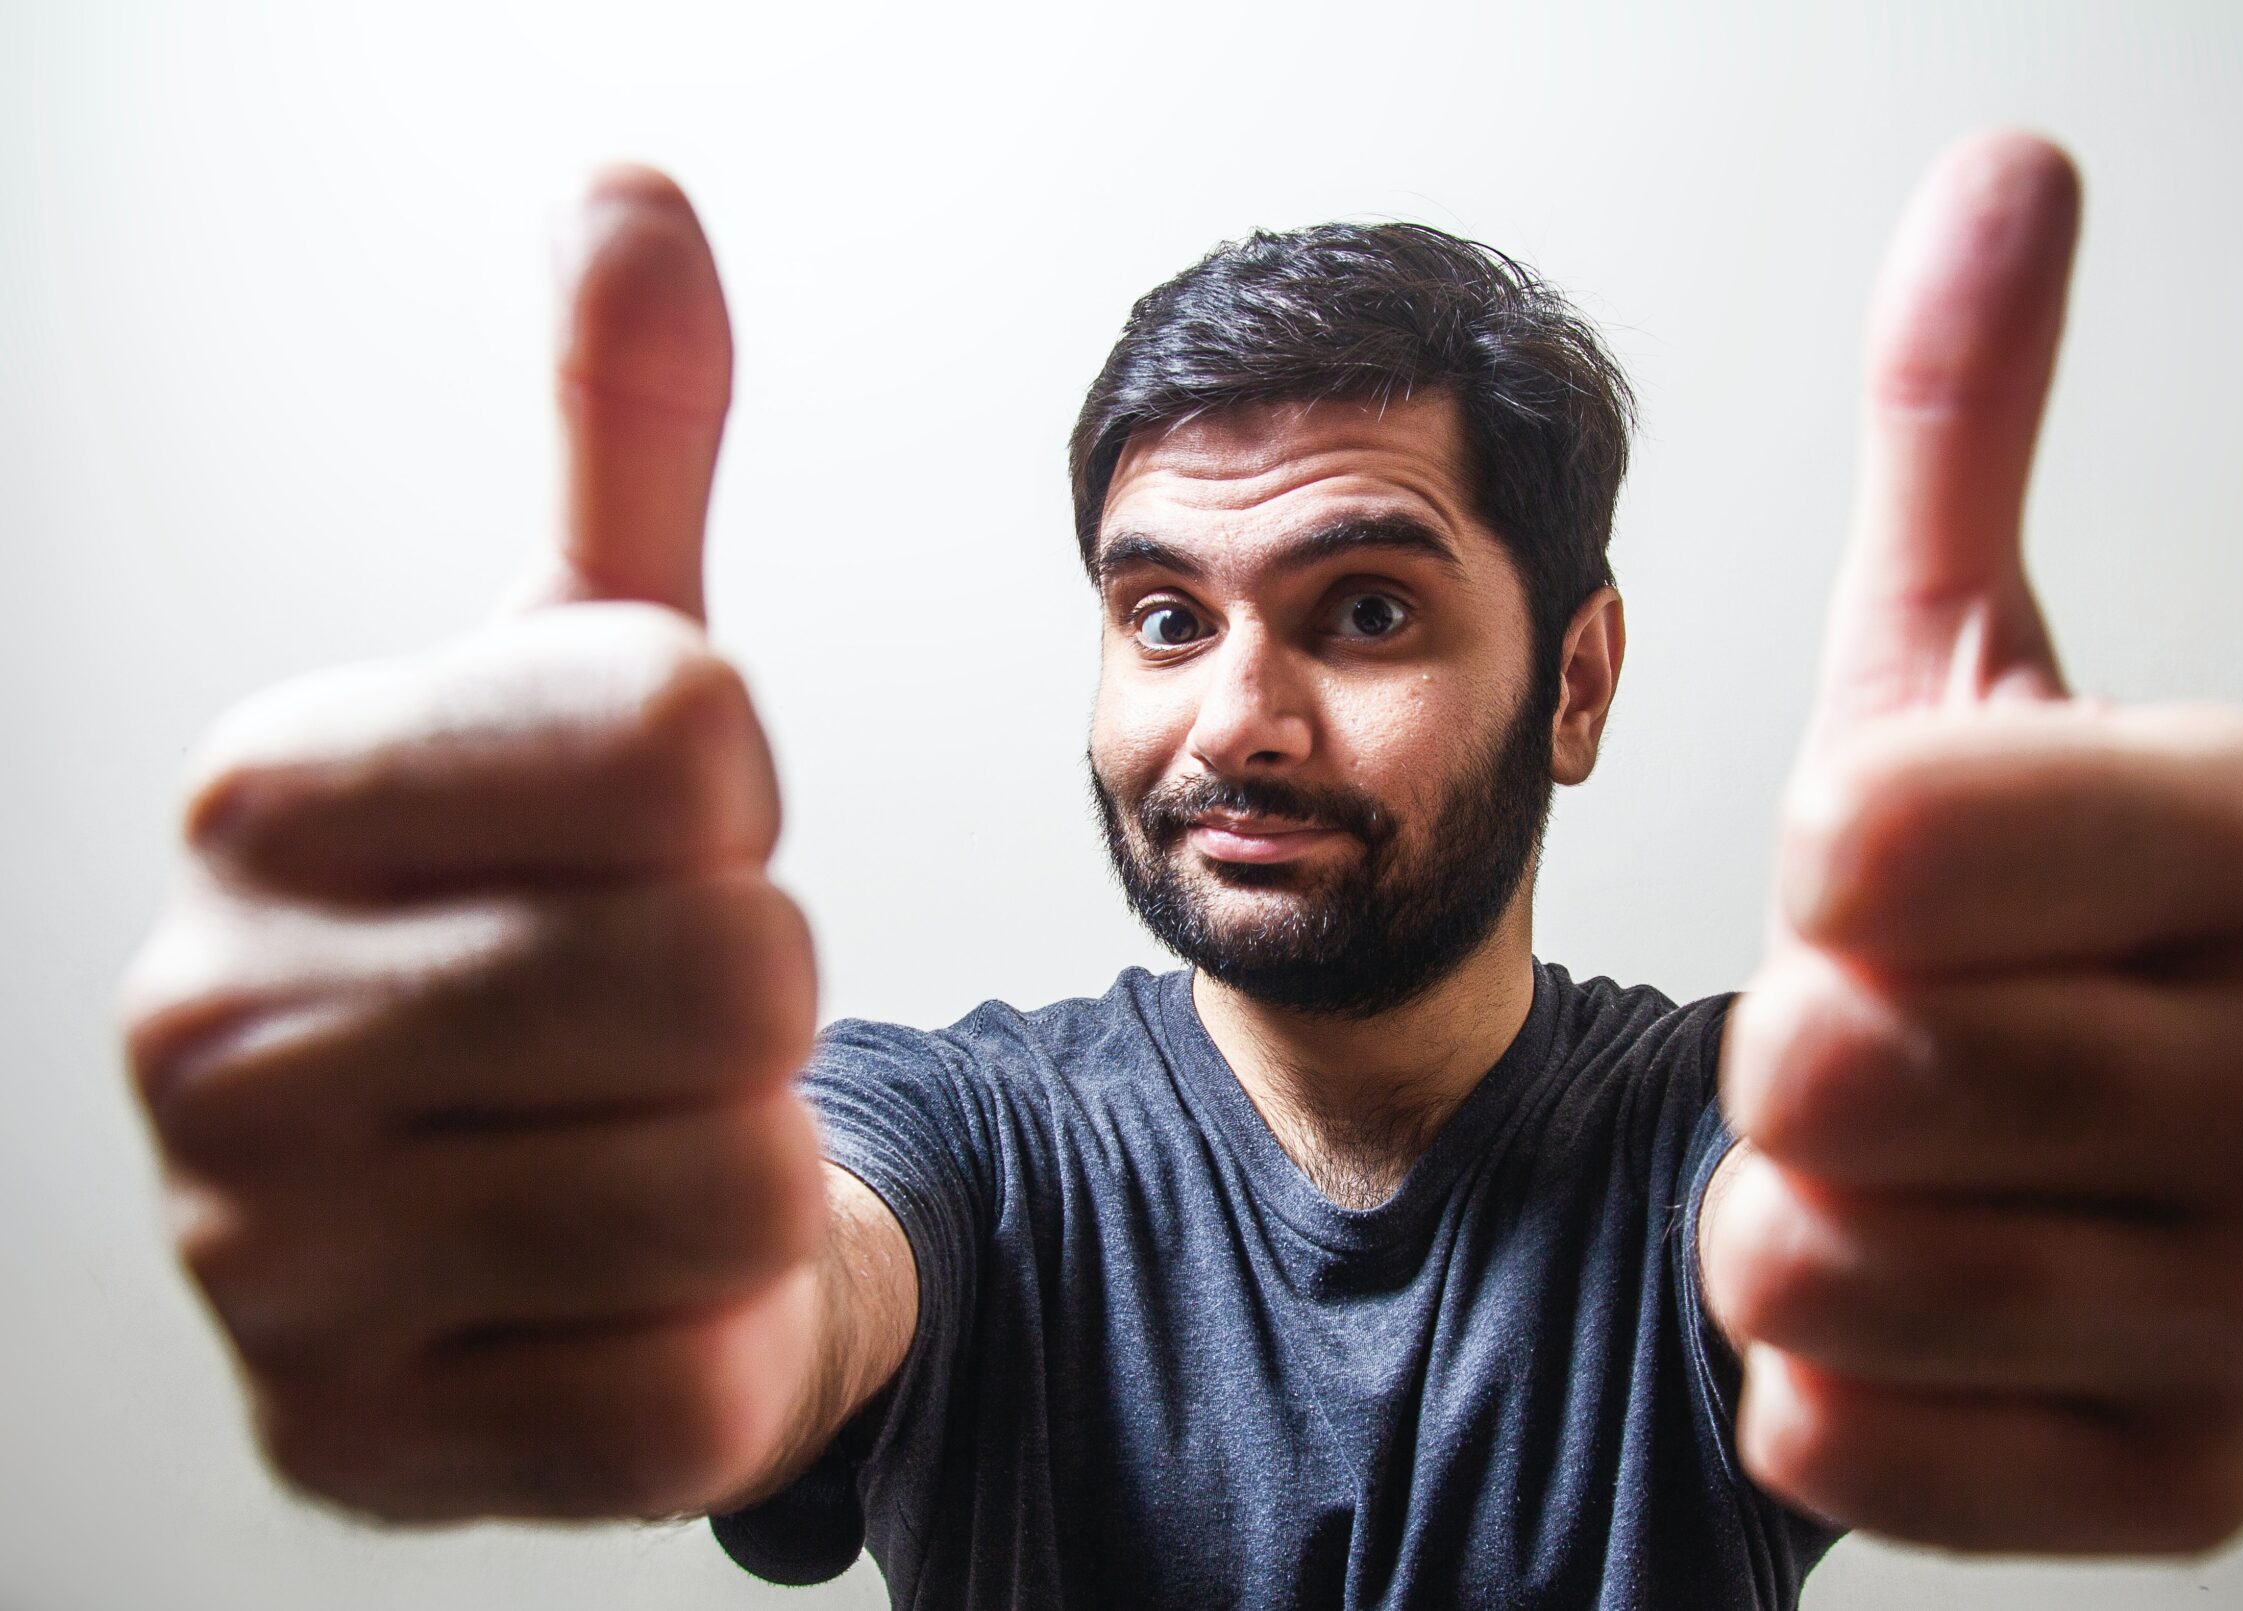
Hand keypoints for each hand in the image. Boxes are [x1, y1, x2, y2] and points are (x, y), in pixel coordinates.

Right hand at [118, 170, 832, 1520]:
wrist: (523, 1211)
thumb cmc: (569, 919)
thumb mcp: (592, 678)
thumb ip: (625, 446)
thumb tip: (634, 190)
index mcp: (263, 788)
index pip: (683, 730)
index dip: (733, 791)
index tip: (648, 836)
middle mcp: (213, 1024)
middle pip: (733, 964)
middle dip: (755, 994)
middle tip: (655, 1019)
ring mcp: (262, 1261)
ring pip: (733, 1184)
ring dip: (739, 1165)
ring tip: (623, 1145)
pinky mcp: (355, 1450)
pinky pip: (688, 1391)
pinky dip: (702, 1340)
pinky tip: (598, 1292)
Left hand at [1701, 131, 2242, 1553]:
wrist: (1985, 1160)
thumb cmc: (1961, 913)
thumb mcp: (1939, 667)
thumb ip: (1959, 438)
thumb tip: (2005, 182)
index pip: (1918, 832)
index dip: (1820, 853)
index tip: (1843, 862)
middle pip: (1872, 1066)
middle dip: (1780, 1051)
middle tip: (1842, 1041)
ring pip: (1854, 1267)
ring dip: (1778, 1219)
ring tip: (1865, 1175)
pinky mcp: (2198, 1473)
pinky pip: (1887, 1455)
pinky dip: (1816, 1389)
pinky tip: (1882, 1318)